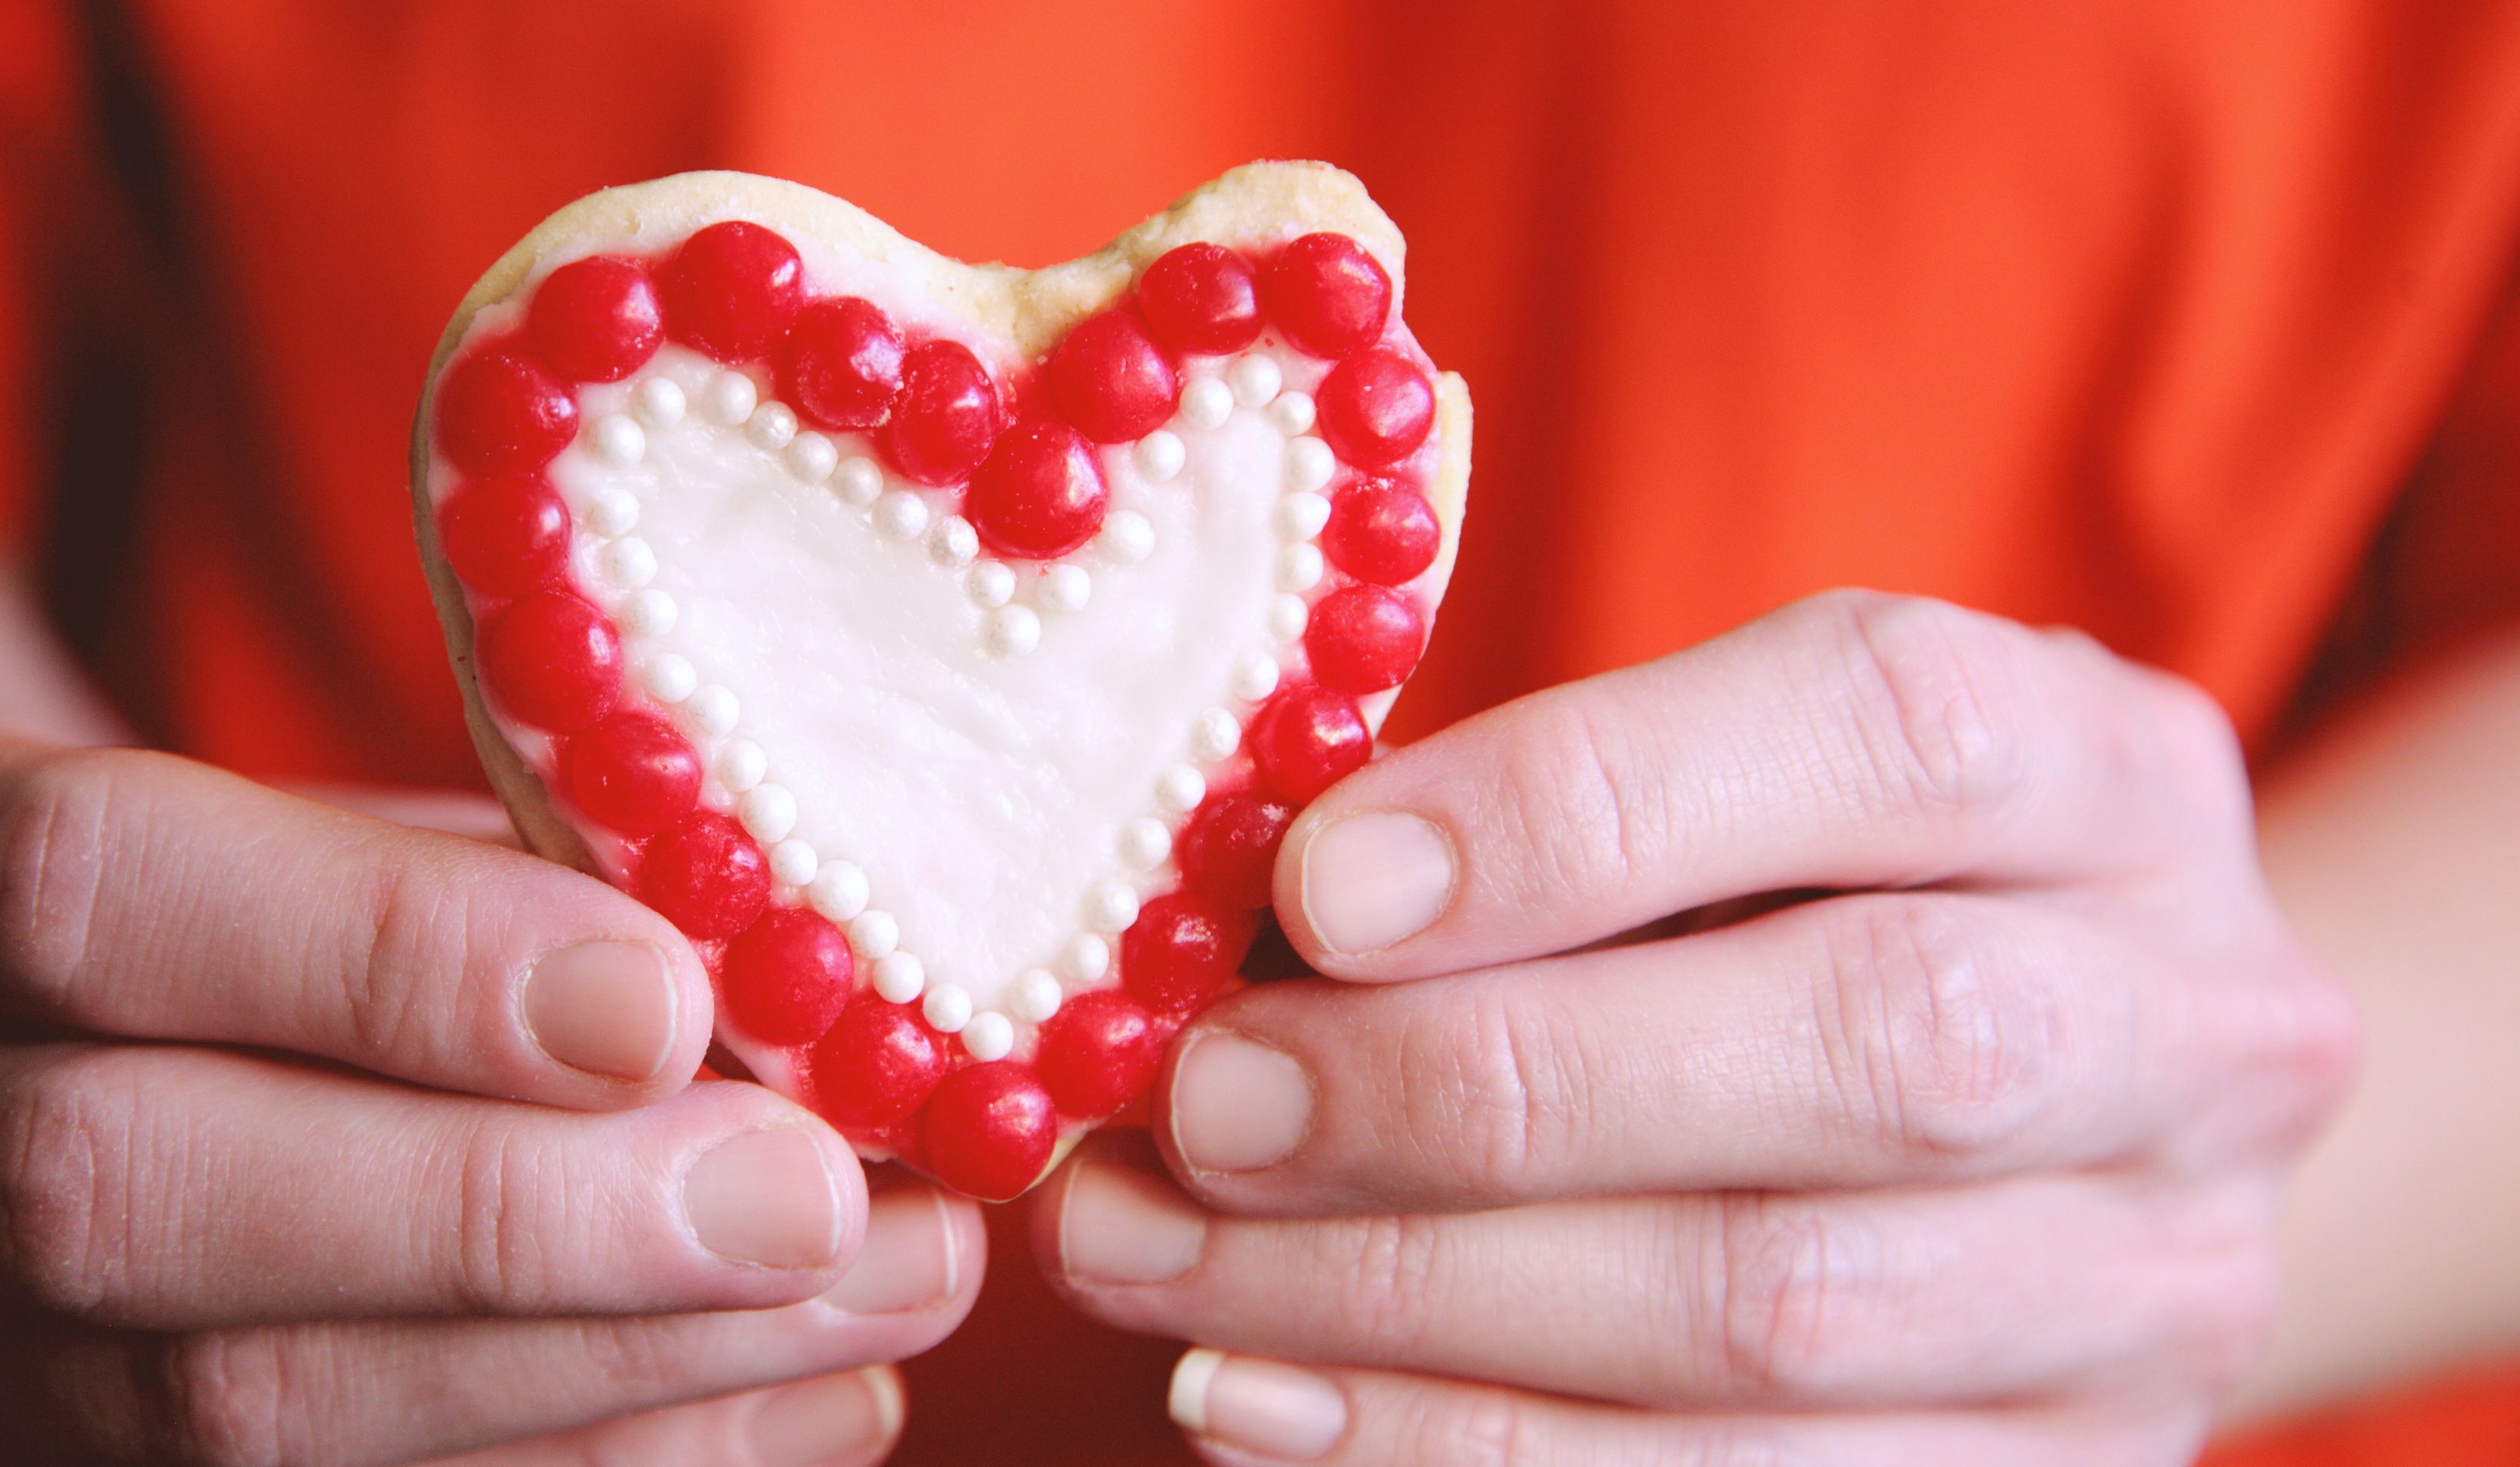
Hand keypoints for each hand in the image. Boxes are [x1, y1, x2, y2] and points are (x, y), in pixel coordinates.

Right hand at [0, 729, 977, 1466]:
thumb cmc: (187, 921)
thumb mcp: (279, 832)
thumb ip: (475, 891)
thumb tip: (777, 996)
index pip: (86, 896)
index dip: (387, 958)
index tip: (665, 999)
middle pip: (136, 1200)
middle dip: (516, 1217)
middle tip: (815, 1200)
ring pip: (227, 1421)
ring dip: (606, 1374)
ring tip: (871, 1296)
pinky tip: (784, 1405)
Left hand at [1037, 591, 2356, 1463]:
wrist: (2068, 1128)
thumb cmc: (1818, 910)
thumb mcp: (1738, 795)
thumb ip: (1548, 821)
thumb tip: (1237, 921)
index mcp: (2109, 775)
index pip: (1884, 736)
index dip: (1582, 809)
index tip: (1313, 887)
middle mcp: (2198, 1028)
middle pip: (1865, 1048)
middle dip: (1475, 1089)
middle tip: (1203, 1108)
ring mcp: (2156, 1287)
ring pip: (1782, 1312)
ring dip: (1413, 1305)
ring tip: (1154, 1263)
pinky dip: (1466, 1457)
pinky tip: (1261, 1410)